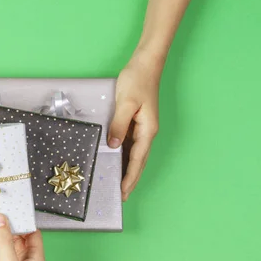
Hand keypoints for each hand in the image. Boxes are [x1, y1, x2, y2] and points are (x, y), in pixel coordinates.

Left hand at [108, 50, 162, 200]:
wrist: (145, 64)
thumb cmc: (137, 81)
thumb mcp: (125, 103)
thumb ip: (119, 125)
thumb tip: (113, 146)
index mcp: (147, 130)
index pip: (138, 160)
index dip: (130, 177)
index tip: (123, 192)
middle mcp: (147, 132)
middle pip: (138, 161)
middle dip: (130, 179)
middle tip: (120, 197)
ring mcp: (142, 128)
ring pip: (134, 154)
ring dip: (127, 169)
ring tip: (117, 185)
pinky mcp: (136, 123)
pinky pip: (129, 144)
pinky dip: (124, 156)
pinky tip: (116, 162)